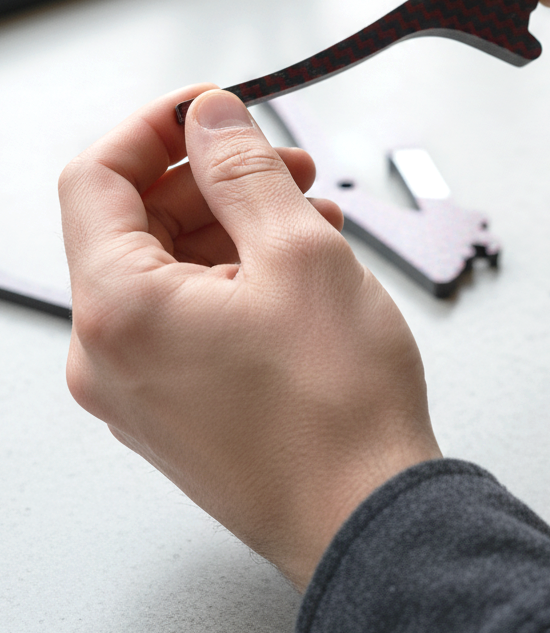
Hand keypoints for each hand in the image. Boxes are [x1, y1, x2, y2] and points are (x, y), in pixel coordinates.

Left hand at [61, 85, 440, 590]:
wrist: (368, 523)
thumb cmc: (337, 410)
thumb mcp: (299, 252)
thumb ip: (242, 169)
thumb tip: (209, 119)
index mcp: (119, 309)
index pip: (97, 178)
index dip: (155, 127)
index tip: (211, 109)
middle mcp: (108, 355)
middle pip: (132, 223)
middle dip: (209, 178)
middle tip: (283, 163)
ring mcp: (137, 390)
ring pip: (165, 270)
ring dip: (230, 225)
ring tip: (309, 215)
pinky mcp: (173, 410)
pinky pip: (184, 317)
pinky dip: (231, 277)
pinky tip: (298, 265)